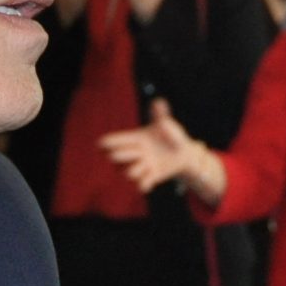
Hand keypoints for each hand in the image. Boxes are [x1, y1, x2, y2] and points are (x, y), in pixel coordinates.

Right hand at [99, 98, 220, 199]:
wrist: (184, 152)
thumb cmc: (172, 135)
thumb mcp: (167, 123)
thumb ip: (161, 114)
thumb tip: (159, 101)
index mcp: (136, 138)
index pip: (118, 140)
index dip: (110, 142)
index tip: (101, 143)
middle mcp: (136, 153)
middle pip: (117, 157)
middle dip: (121, 155)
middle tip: (133, 152)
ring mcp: (142, 166)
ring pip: (128, 173)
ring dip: (134, 170)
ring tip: (146, 164)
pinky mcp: (151, 177)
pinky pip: (141, 184)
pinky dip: (144, 183)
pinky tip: (149, 180)